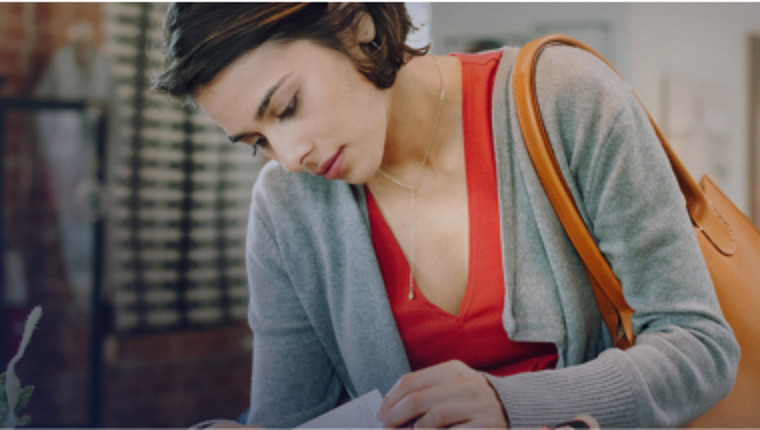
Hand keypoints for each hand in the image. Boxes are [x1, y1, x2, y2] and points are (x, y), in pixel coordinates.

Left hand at [377, 360, 507, 427]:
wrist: (512, 408)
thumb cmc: (471, 400)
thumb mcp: (450, 387)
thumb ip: (424, 394)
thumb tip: (390, 411)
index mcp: (451, 370)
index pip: (410, 382)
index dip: (390, 400)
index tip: (381, 415)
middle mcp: (464, 383)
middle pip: (416, 399)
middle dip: (395, 417)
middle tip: (386, 428)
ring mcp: (476, 405)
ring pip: (432, 418)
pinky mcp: (485, 426)